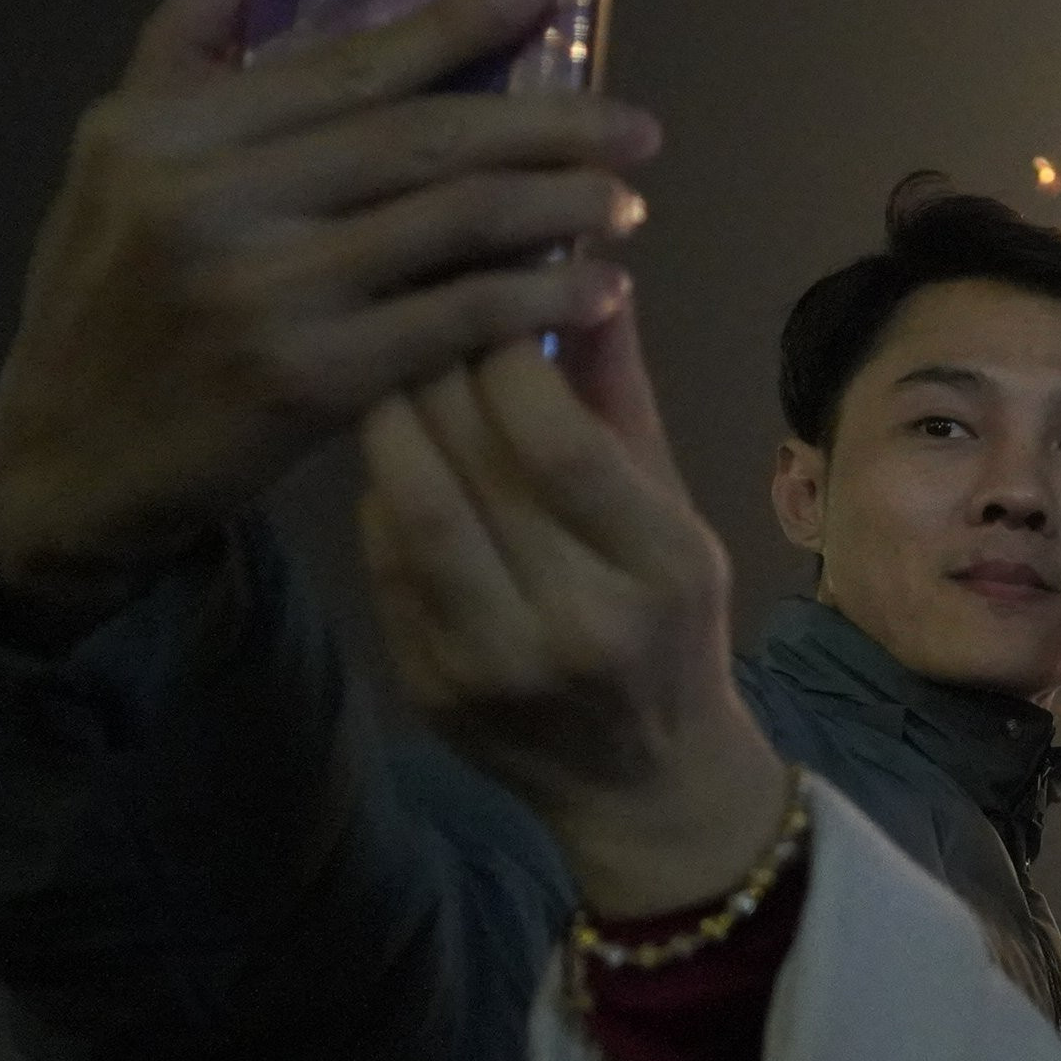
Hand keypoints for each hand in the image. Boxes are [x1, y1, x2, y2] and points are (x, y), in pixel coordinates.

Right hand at [0, 0, 658, 626]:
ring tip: (627, 202)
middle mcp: (210, 199)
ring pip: (451, 224)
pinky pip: (453, 321)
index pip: (345, 67)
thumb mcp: (111, 163)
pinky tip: (595, 292)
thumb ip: (180, 48)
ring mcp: (261, 290)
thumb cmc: (106, 302)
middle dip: (547, 127)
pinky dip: (538, 301)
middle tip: (636, 128)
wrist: (69, 463)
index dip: (454, 28)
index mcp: (167, 132)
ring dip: (560, 208)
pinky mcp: (307, 379)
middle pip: (420, 140)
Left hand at [357, 305, 789, 915]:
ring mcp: (488, 662)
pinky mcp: (428, 685)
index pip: (557, 439)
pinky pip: (384, 557)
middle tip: (424, 301)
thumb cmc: (672, 627)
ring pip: (407, 504)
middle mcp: (571, 622)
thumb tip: (584, 275)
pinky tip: (397, 453)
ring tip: (396, 362)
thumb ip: (623, 401)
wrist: (644, 785)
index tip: (494, 294)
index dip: (510, 353)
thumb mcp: (676, 516)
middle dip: (442, 363)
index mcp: (656, 571)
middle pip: (471, 461)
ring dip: (393, 418)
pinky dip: (385, 490)